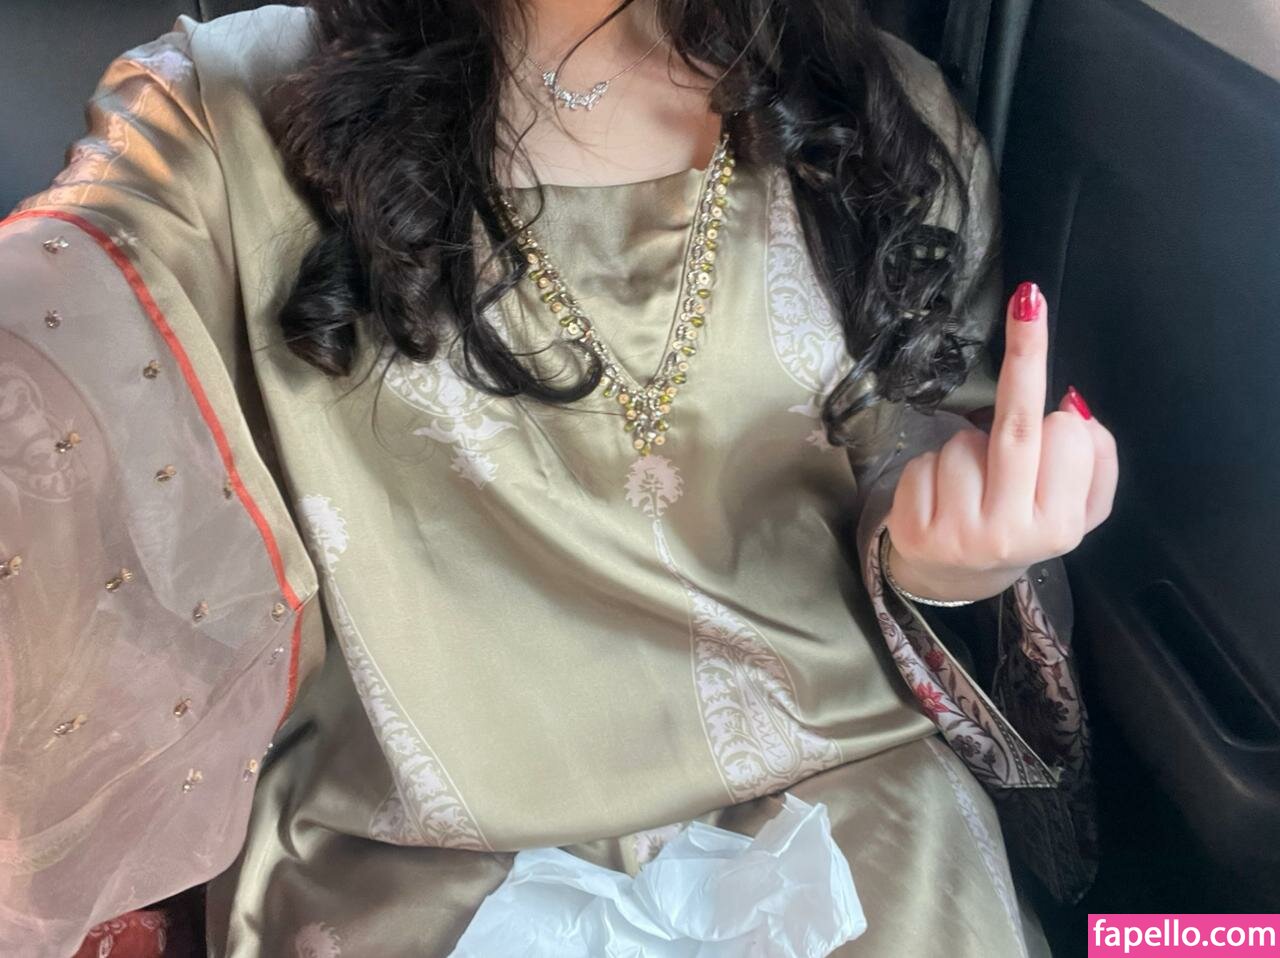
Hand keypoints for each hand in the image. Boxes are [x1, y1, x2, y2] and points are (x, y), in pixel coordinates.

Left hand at [884, 282, 1118, 602]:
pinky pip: (924, 462)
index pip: (1067, 438)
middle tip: (1029, 301)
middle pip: (1016, 430)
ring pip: (964, 444)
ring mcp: (958, 533)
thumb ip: (1095, 461)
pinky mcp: (914, 528)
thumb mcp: (1077, 508)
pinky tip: (942, 496)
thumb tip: (1075, 405)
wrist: (958, 578)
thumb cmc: (1022, 525)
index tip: (1060, 407)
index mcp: (1060, 526)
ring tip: (973, 485)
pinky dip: (932, 468)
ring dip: (967, 448)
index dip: (1060, 420)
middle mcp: (1010, 533)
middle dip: (1025, 358)